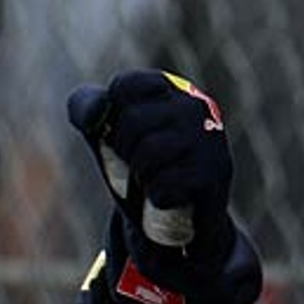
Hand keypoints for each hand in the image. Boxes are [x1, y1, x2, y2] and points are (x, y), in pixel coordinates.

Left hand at [67, 70, 233, 260]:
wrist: (178, 217)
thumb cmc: (139, 166)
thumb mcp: (105, 133)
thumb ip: (86, 108)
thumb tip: (96, 113)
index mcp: (168, 89)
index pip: (124, 86)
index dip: (112, 118)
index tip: (124, 134)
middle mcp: (194, 105)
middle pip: (132, 121)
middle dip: (125, 151)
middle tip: (141, 163)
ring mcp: (209, 137)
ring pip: (147, 155)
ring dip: (141, 177)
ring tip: (156, 178)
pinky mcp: (216, 172)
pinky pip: (164, 186)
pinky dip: (157, 198)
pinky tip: (173, 196)